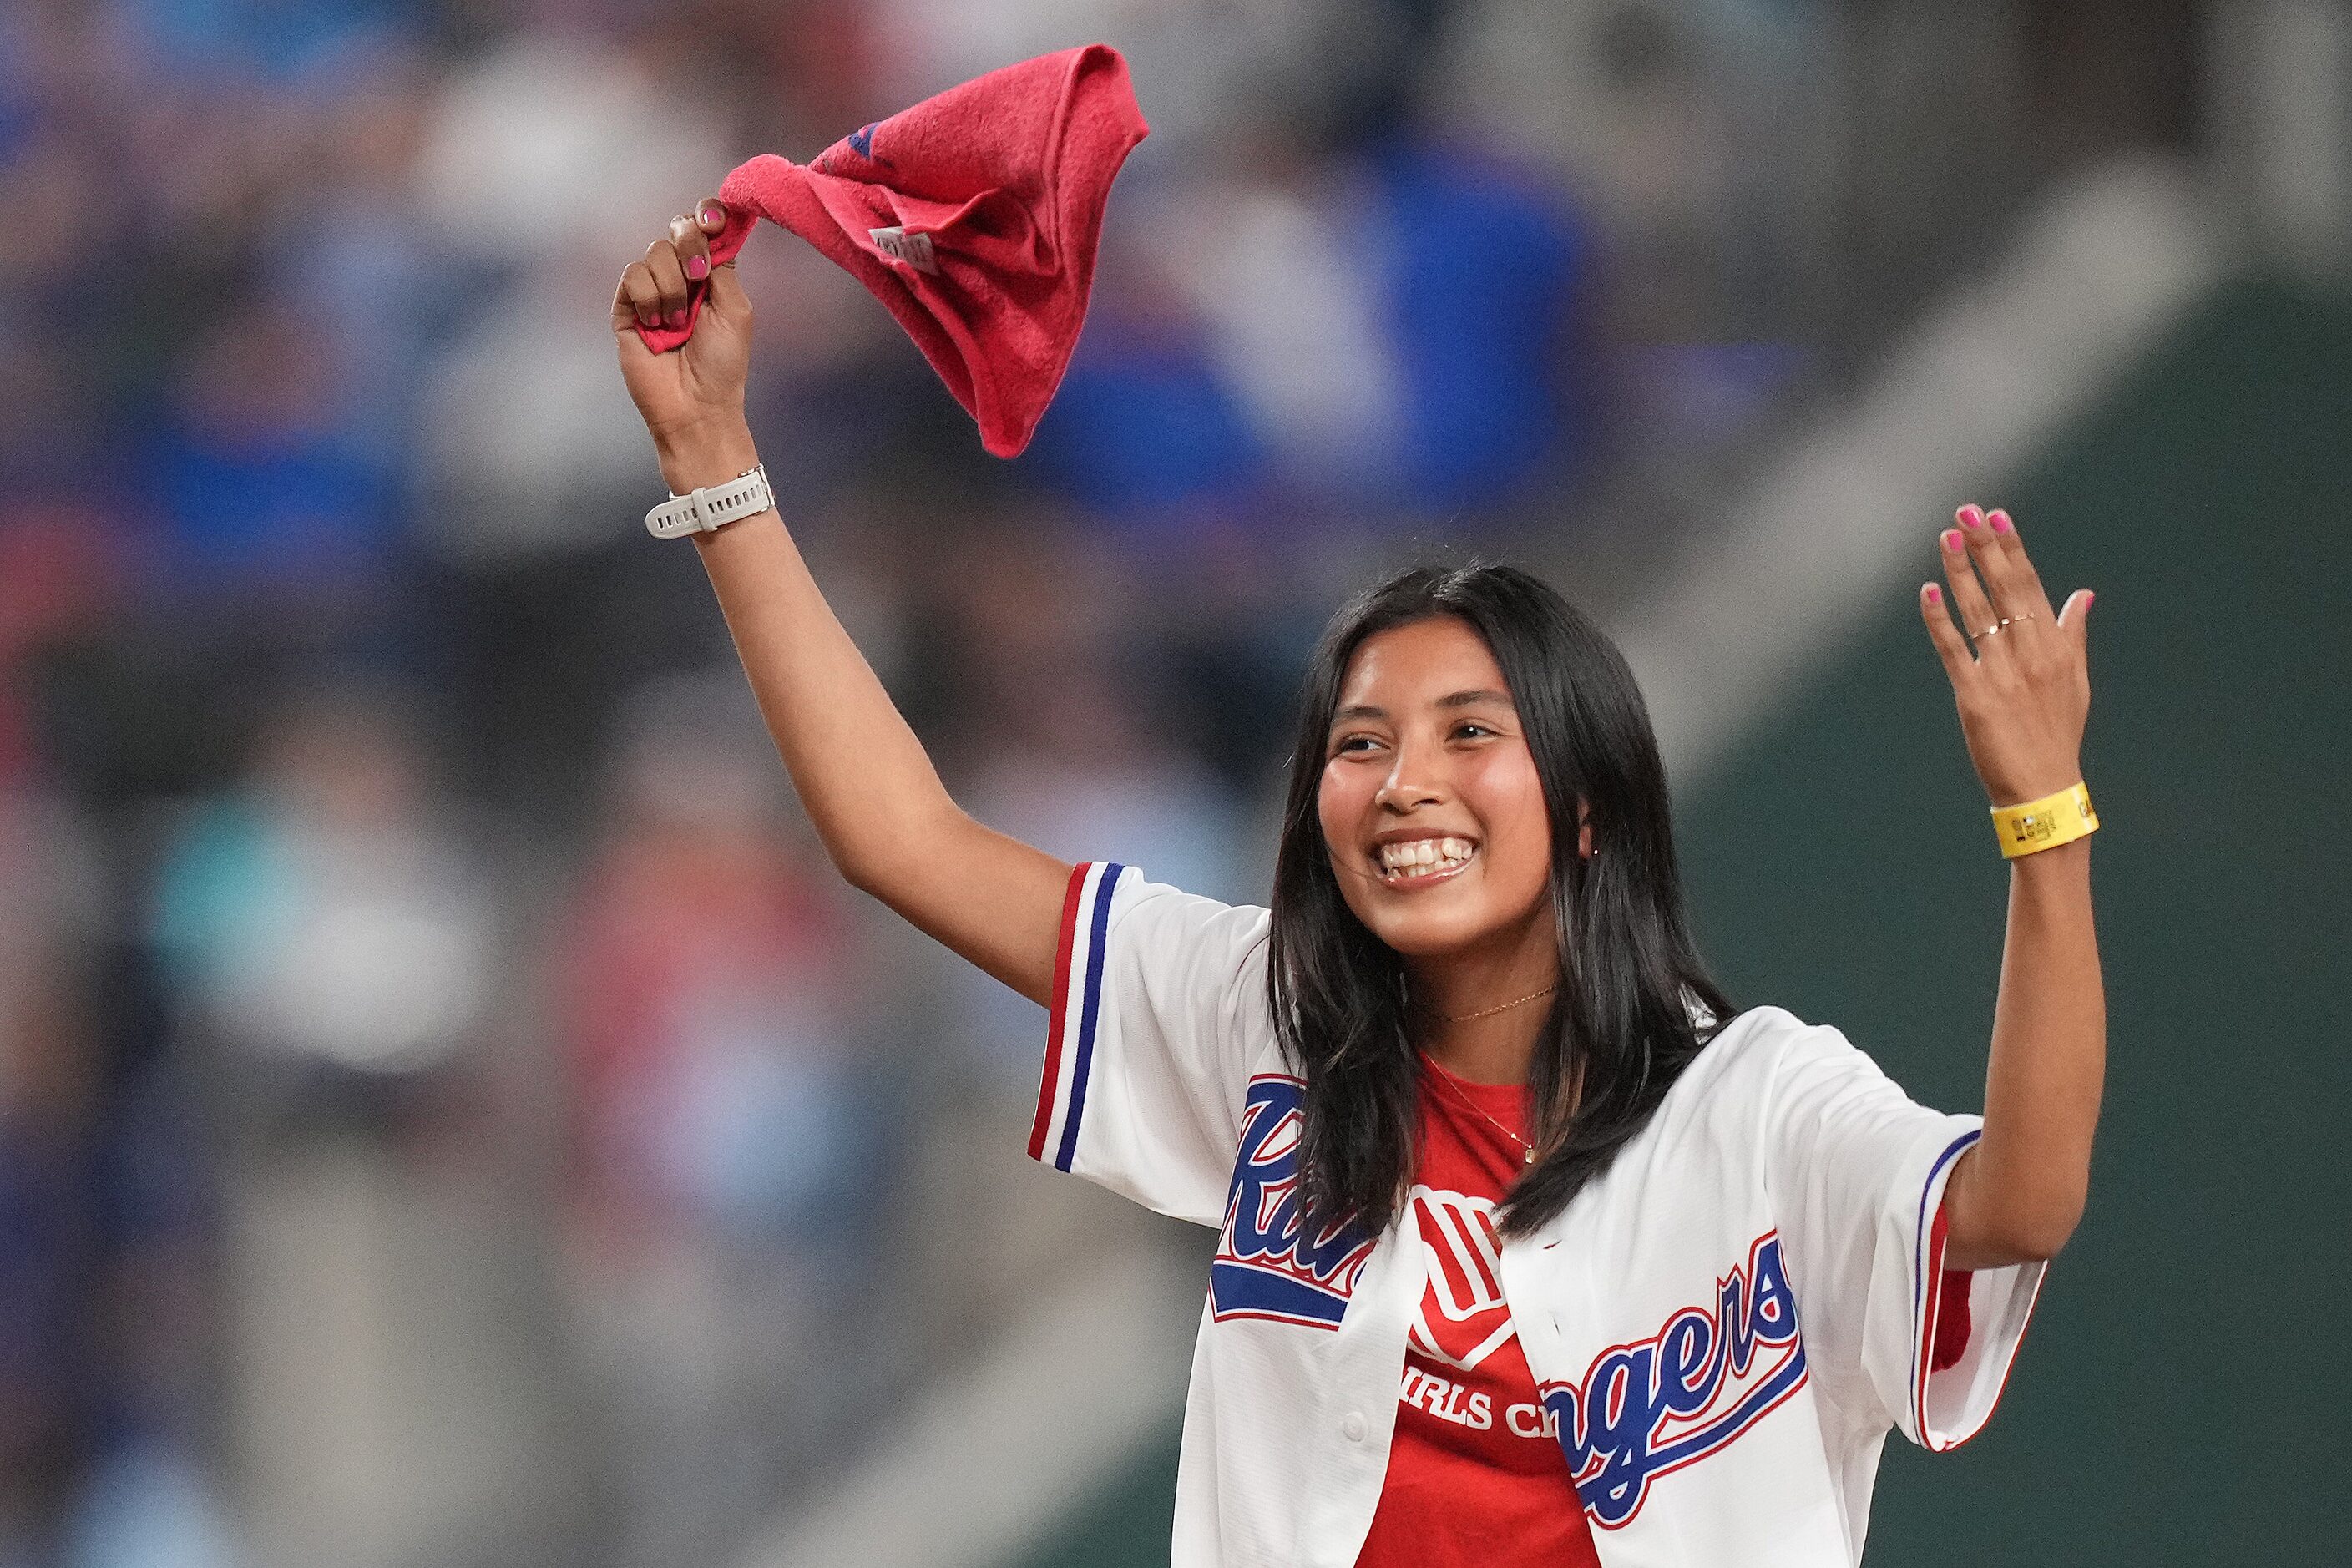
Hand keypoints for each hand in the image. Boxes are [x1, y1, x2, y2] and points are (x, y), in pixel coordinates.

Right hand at [611, 199, 753, 461]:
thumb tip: (716, 227)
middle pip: (678, 229)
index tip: (714, 219)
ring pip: (655, 252)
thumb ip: (724, 265)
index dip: (708, 214)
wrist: (696, 405)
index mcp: (711, 274)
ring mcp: (652, 290)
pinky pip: (633, 276)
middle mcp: (681, 277)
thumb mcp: (736, 308)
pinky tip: (658, 326)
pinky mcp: (627, 306)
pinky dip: (649, 298)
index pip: (704, 227)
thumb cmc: (722, 364)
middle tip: (698, 277)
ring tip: (679, 324)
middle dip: (690, 245)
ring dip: (672, 287)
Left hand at [1918, 504, 2093, 806]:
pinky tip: (1928, 591)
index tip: (1998, 518)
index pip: (2031, 586)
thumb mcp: (2075, 680)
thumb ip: (2073, 633)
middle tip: (1967, 511)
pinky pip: (1954, 650)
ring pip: (1978, 613)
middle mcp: (2031, 654)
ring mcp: (2002, 674)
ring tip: (1947, 538)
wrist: (2044, 787)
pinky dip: (1939, 620)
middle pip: (2005, 590)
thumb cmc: (2057, 732)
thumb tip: (2084, 594)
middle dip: (1985, 548)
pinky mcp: (1974, 696)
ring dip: (1961, 572)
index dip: (2012, 551)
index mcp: (2055, 647)